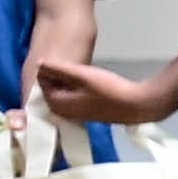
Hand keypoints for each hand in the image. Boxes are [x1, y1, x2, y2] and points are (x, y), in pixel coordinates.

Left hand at [32, 60, 177, 126]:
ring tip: (85, 74)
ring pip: (63, 91)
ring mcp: (74, 115)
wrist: (139, 105)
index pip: (42, 81)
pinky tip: (91, 83)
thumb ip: (57, 68)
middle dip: (60, 76)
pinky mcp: (86, 114)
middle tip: (77, 69)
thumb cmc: (110, 90)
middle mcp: (61, 113)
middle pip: (52, 87)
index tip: (67, 64)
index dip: (52, 69)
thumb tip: (38, 63)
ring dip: (70, 82)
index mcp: (56, 104)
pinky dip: (77, 89)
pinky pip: (73, 97)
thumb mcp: (81, 75)